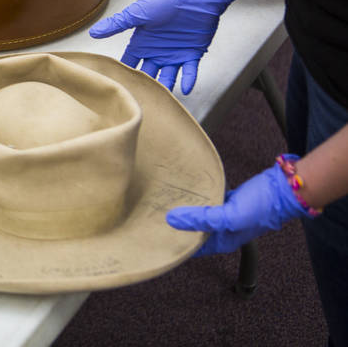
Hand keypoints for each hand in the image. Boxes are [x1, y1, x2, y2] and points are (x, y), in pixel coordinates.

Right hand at [89, 0, 240, 93]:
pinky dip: (188, 80)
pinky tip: (185, 90)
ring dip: (165, 87)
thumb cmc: (164, 2)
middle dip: (144, 87)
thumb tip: (93, 33)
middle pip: (148, 75)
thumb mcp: (136, 14)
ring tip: (160, 101)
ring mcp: (175, 54)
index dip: (125, 73)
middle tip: (138, 101)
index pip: (130, 63)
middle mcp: (157, 52)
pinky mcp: (192, 54)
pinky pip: (189, 71)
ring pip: (168, 76)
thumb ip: (116, 25)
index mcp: (142, 43)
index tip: (118, 87)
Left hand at [166, 162, 307, 255]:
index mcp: (223, 241)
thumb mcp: (230, 216)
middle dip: (176, 225)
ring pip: (199, 214)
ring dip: (185, 209)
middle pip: (193, 230)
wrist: (284, 188)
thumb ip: (202, 219)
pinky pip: (207, 201)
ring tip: (163, 201)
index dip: (175, 243)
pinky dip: (197, 197)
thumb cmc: (262, 207)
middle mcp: (222, 230)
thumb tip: (173, 220)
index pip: (193, 247)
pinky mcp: (227, 200)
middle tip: (152, 215)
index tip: (154, 236)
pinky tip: (184, 190)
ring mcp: (225, 215)